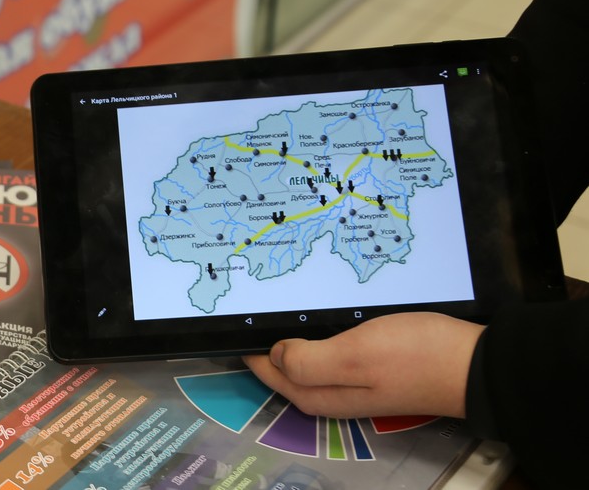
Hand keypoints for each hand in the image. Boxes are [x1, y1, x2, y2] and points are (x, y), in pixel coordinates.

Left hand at [244, 312, 483, 418]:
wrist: (471, 363)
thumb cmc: (412, 355)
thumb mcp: (355, 356)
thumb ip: (310, 361)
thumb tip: (276, 355)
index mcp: (326, 395)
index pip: (276, 377)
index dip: (256, 357)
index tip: (240, 330)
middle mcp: (337, 394)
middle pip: (291, 375)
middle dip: (269, 352)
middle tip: (256, 319)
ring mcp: (358, 381)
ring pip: (312, 364)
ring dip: (293, 345)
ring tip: (282, 316)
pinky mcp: (375, 367)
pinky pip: (334, 353)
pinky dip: (319, 339)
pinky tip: (322, 320)